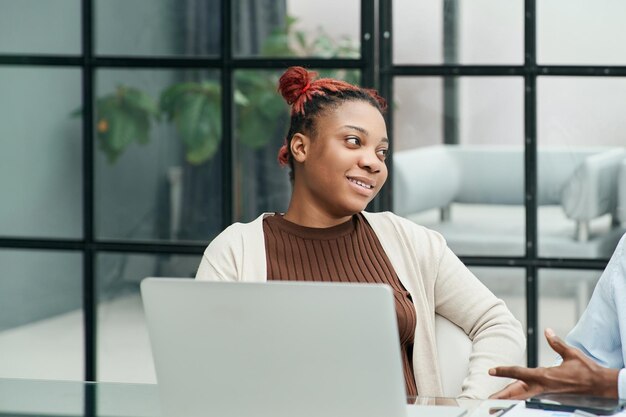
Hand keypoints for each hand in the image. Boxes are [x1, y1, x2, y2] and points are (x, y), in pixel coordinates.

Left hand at [488, 328, 618, 399]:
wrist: (599, 386)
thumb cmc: (586, 370)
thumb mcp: (571, 354)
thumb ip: (556, 343)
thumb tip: (547, 331)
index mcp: (545, 376)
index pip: (519, 373)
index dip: (504, 371)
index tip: (491, 370)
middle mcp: (543, 387)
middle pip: (517, 392)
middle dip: (502, 396)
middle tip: (487, 400)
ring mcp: (546, 394)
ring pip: (523, 397)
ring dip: (509, 399)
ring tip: (494, 402)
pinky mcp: (550, 397)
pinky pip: (531, 398)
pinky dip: (520, 398)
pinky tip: (513, 398)